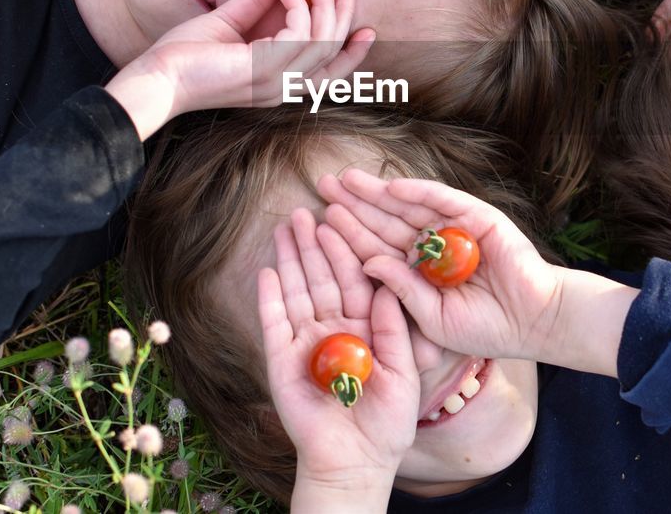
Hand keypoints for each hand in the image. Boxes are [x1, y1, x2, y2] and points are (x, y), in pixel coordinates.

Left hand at [104, 0, 372, 139]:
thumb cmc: (184, 57)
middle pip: (334, 52)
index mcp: (279, 82)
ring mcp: (276, 81)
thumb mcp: (228, 22)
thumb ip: (254, 2)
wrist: (157, 77)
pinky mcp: (264, 68)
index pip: (330, 73)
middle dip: (344, 13)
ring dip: (326, 4)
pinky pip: (300, 34)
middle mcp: (283, 87)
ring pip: (323, 41)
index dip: (352, 51)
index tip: (366, 25)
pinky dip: (299, 7)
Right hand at [259, 210, 418, 492]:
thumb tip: (390, 283)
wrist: (357, 460)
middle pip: (322, 278)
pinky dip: (270, 298)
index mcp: (365, 326)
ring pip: (296, 292)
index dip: (347, 250)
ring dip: (290, 260)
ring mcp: (306, 342)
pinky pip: (274, 323)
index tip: (342, 218)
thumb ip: (395, 328)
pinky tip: (267, 271)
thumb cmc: (387, 421)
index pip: (355, 280)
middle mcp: (333, 328)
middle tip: (306, 210)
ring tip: (284, 227)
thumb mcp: (403, 370)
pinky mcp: (282, 360)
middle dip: (313, 244)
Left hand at [319, 170, 563, 363]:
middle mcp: (433, 247)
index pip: (377, 249)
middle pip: (385, 221)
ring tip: (346, 179)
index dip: (349, 236)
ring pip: (408, 206)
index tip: (319, 223)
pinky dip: (418, 192)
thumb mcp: (432, 320)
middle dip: (354, 205)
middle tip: (322, 186)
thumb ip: (401, 292)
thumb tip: (368, 264)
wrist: (533, 322)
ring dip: (377, 192)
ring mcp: (454, 229)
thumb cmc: (484, 329)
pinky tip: (391, 186)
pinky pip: (442, 201)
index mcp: (419, 273)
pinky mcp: (476, 216)